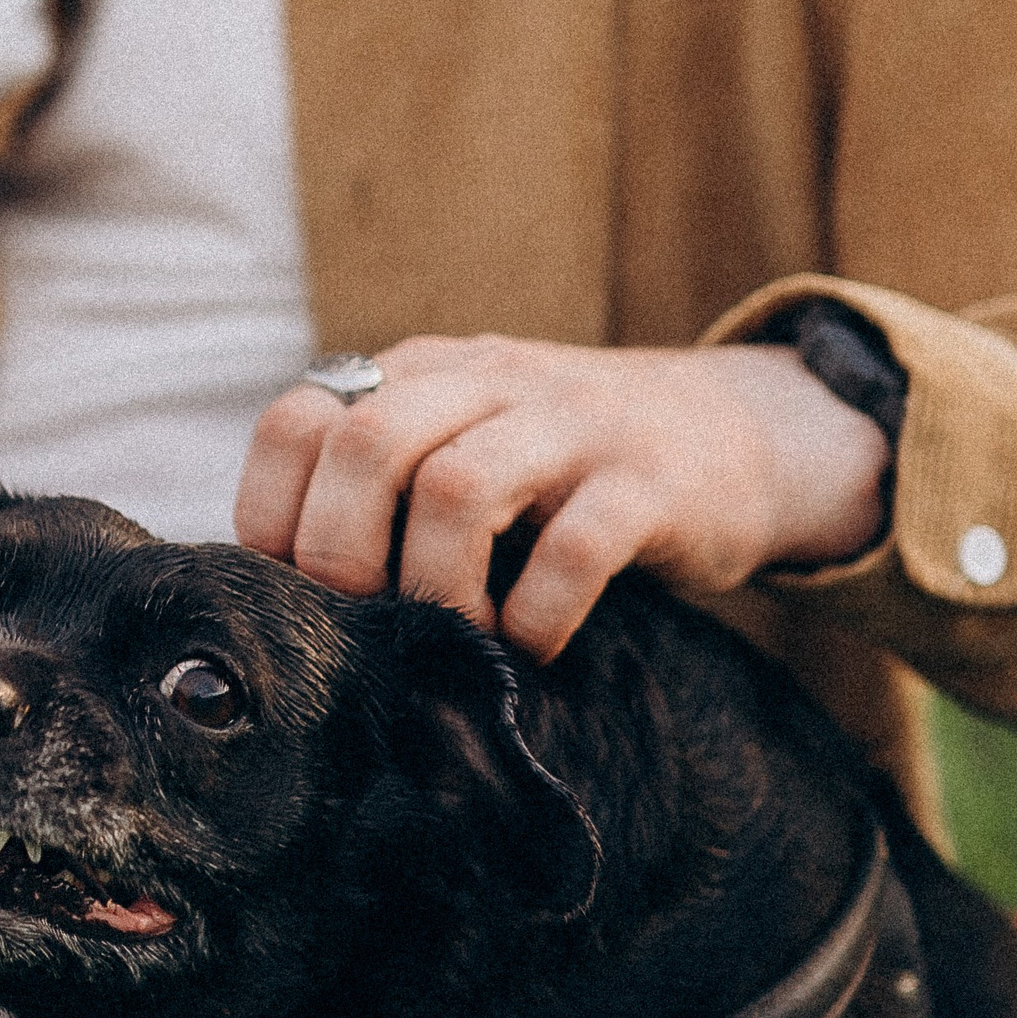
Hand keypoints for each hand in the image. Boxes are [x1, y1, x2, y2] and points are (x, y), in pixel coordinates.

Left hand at [236, 338, 889, 659]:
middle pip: (368, 442)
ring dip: (436, 587)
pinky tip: (536, 643)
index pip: (302, 417)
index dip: (274, 511)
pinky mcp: (651, 483)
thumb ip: (382, 481)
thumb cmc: (567, 470)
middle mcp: (490, 382)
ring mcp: (574, 426)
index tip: (295, 589)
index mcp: (425, 374)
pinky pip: (575, 549)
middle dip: (341, 551)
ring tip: (456, 637)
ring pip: (459, 488)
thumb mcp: (465, 440)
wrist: (742, 433)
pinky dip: (538, 614)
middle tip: (367, 621)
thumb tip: (277, 589)